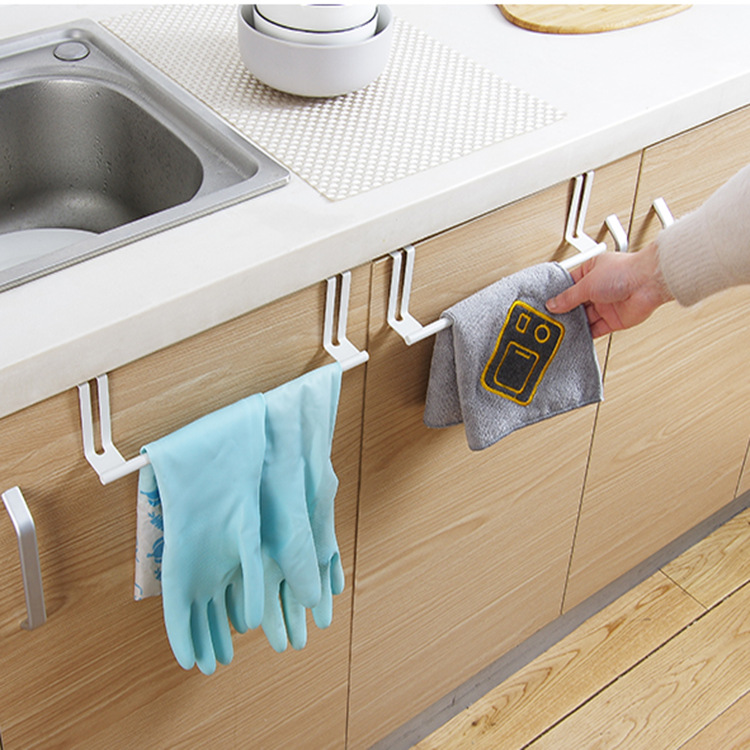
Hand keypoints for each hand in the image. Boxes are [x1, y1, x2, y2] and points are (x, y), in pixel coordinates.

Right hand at [546, 242, 672, 336]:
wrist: (650, 283)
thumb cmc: (625, 271)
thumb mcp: (587, 283)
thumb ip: (569, 297)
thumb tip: (553, 304)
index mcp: (590, 271)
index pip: (568, 285)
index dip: (557, 295)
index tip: (545, 305)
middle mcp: (598, 288)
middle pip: (575, 303)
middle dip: (564, 312)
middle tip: (549, 321)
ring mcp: (606, 304)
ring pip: (584, 318)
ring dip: (574, 324)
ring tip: (559, 331)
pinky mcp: (613, 320)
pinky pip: (596, 329)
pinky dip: (586, 334)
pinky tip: (575, 337)